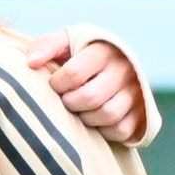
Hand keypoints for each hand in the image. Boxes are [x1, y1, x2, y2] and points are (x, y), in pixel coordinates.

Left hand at [27, 30, 145, 147]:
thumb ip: (45, 46)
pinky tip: (95, 120)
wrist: (109, 68)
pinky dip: (104, 130)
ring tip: (80, 110)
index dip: (57, 84)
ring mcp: (137, 91)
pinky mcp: (143, 113)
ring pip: (108, 114)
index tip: (55, 84)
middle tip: (66, 100)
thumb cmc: (77, 57)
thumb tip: (31, 63)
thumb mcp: (63, 44)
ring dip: (86, 118)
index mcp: (104, 50)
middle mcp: (125, 69)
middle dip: (70, 103)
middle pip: (90, 97)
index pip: (74, 74)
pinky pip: (121, 129)